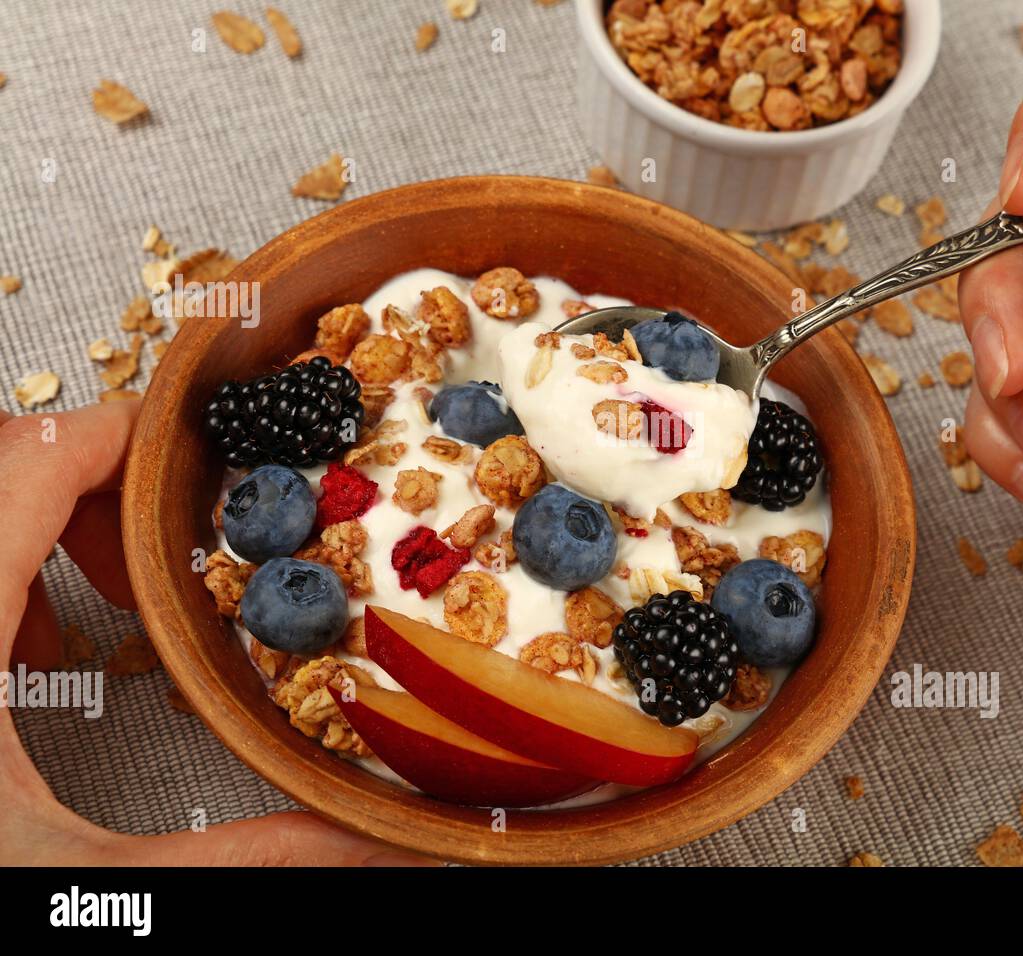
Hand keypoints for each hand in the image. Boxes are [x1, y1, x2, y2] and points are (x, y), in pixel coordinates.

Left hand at [0, 401, 434, 864]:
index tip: (200, 448)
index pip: (28, 467)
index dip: (123, 436)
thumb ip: (253, 857)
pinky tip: (35, 657)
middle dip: (96, 496)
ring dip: (42, 535)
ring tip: (105, 608)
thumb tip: (393, 845)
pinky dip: (6, 583)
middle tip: (160, 562)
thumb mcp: (100, 895)